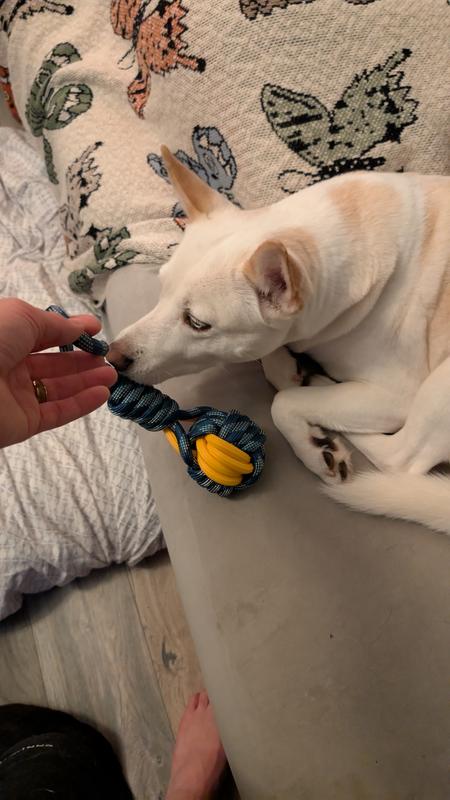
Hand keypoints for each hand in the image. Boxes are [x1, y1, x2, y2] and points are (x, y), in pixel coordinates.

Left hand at [0, 298, 116, 447]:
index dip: (69, 332)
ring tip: (112, 374)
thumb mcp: (22, 317)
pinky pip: (57, 412)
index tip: (96, 331)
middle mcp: (9, 366)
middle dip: (82, 360)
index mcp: (4, 337)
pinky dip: (81, 404)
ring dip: (87, 381)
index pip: (42, 335)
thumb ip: (55, 324)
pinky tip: (102, 393)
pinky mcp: (23, 423)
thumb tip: (81, 327)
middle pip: (53, 364)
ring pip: (58, 389)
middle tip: (107, 357)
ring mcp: (16, 396)